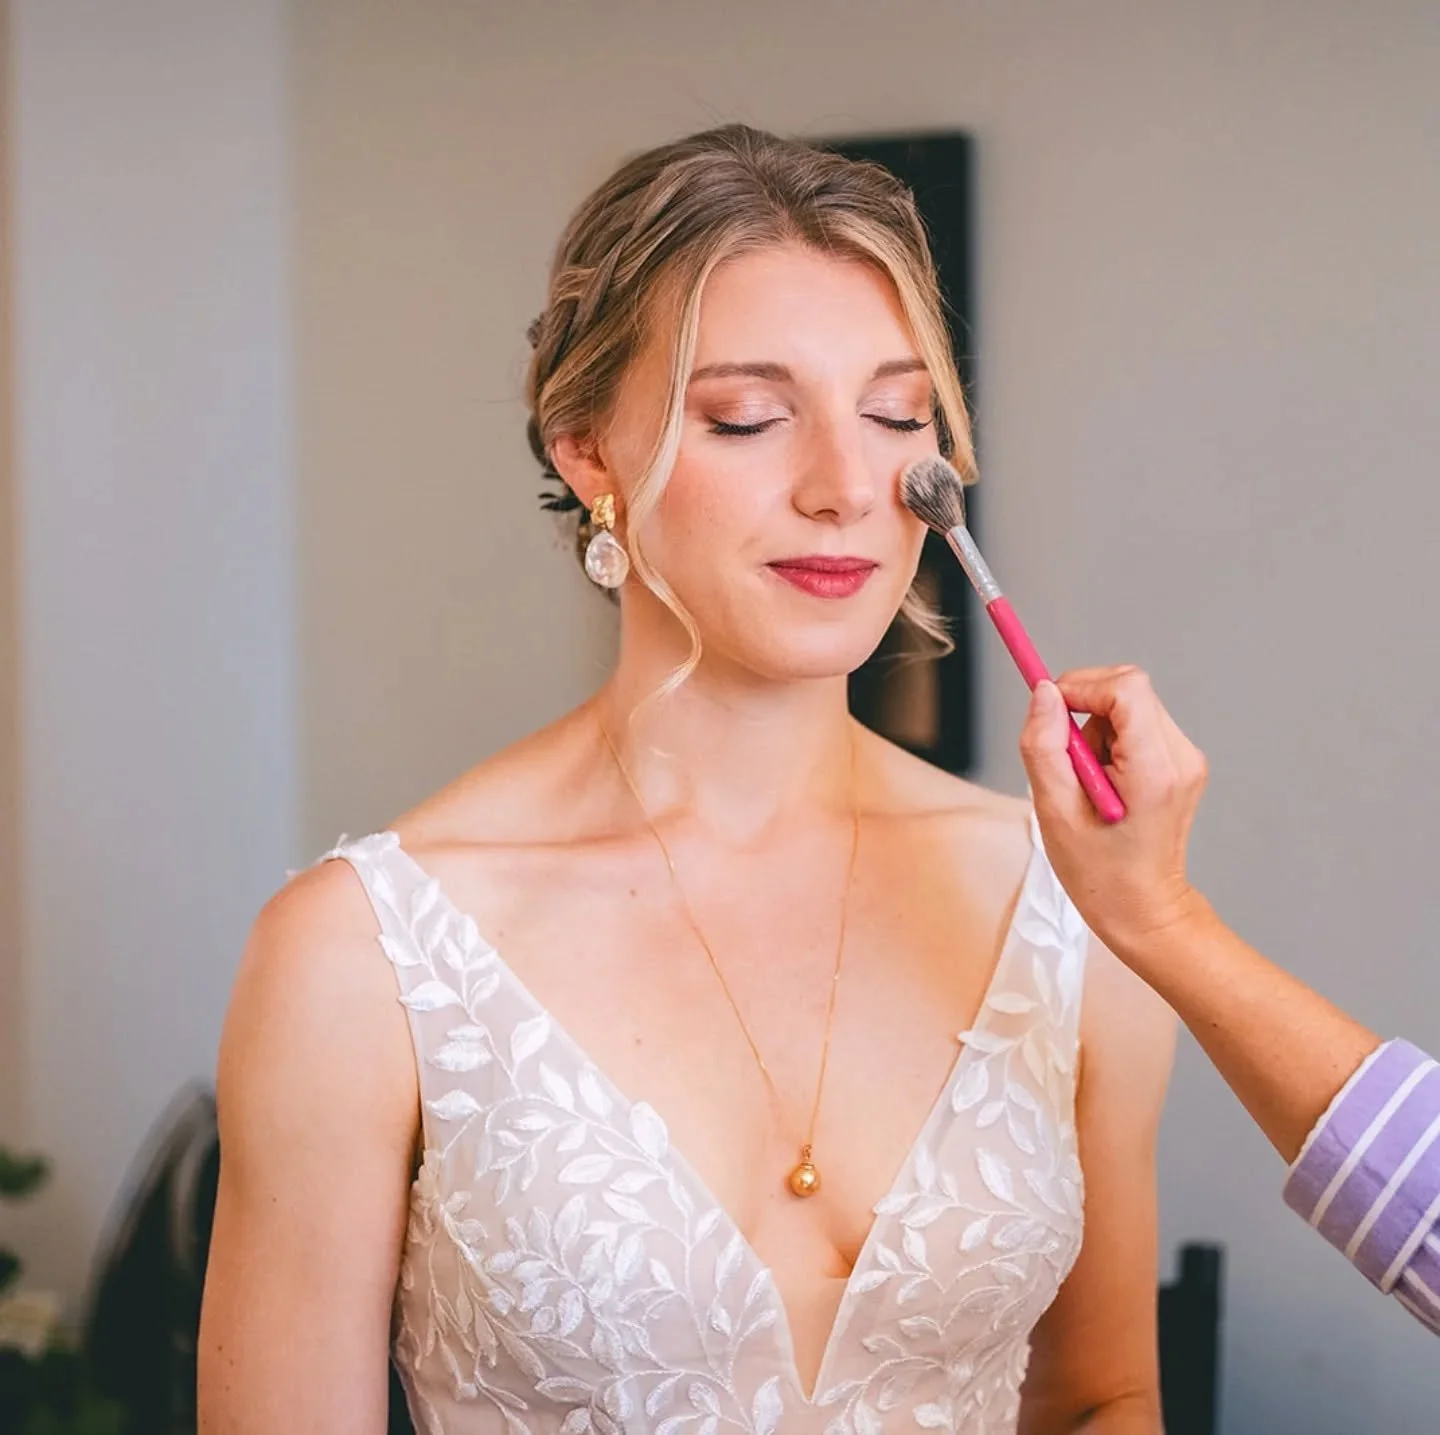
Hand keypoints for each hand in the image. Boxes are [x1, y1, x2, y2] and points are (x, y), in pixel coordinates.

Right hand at [1019, 666, 1209, 954]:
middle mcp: (1180, 757)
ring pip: (1131, 704)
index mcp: (1153, 771)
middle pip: (1129, 688)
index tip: (1052, 710)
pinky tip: (1103, 779)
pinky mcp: (1181, 762)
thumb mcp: (1053, 810)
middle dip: (1086, 708)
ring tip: (1086, 779)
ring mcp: (1186, 759)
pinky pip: (1138, 723)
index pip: (1126, 689)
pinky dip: (1111, 740)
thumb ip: (1044, 745)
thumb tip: (1044, 694)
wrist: (1143, 907)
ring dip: (1097, 729)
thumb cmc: (1098, 872)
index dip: (1082, 687)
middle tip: (1066, 755)